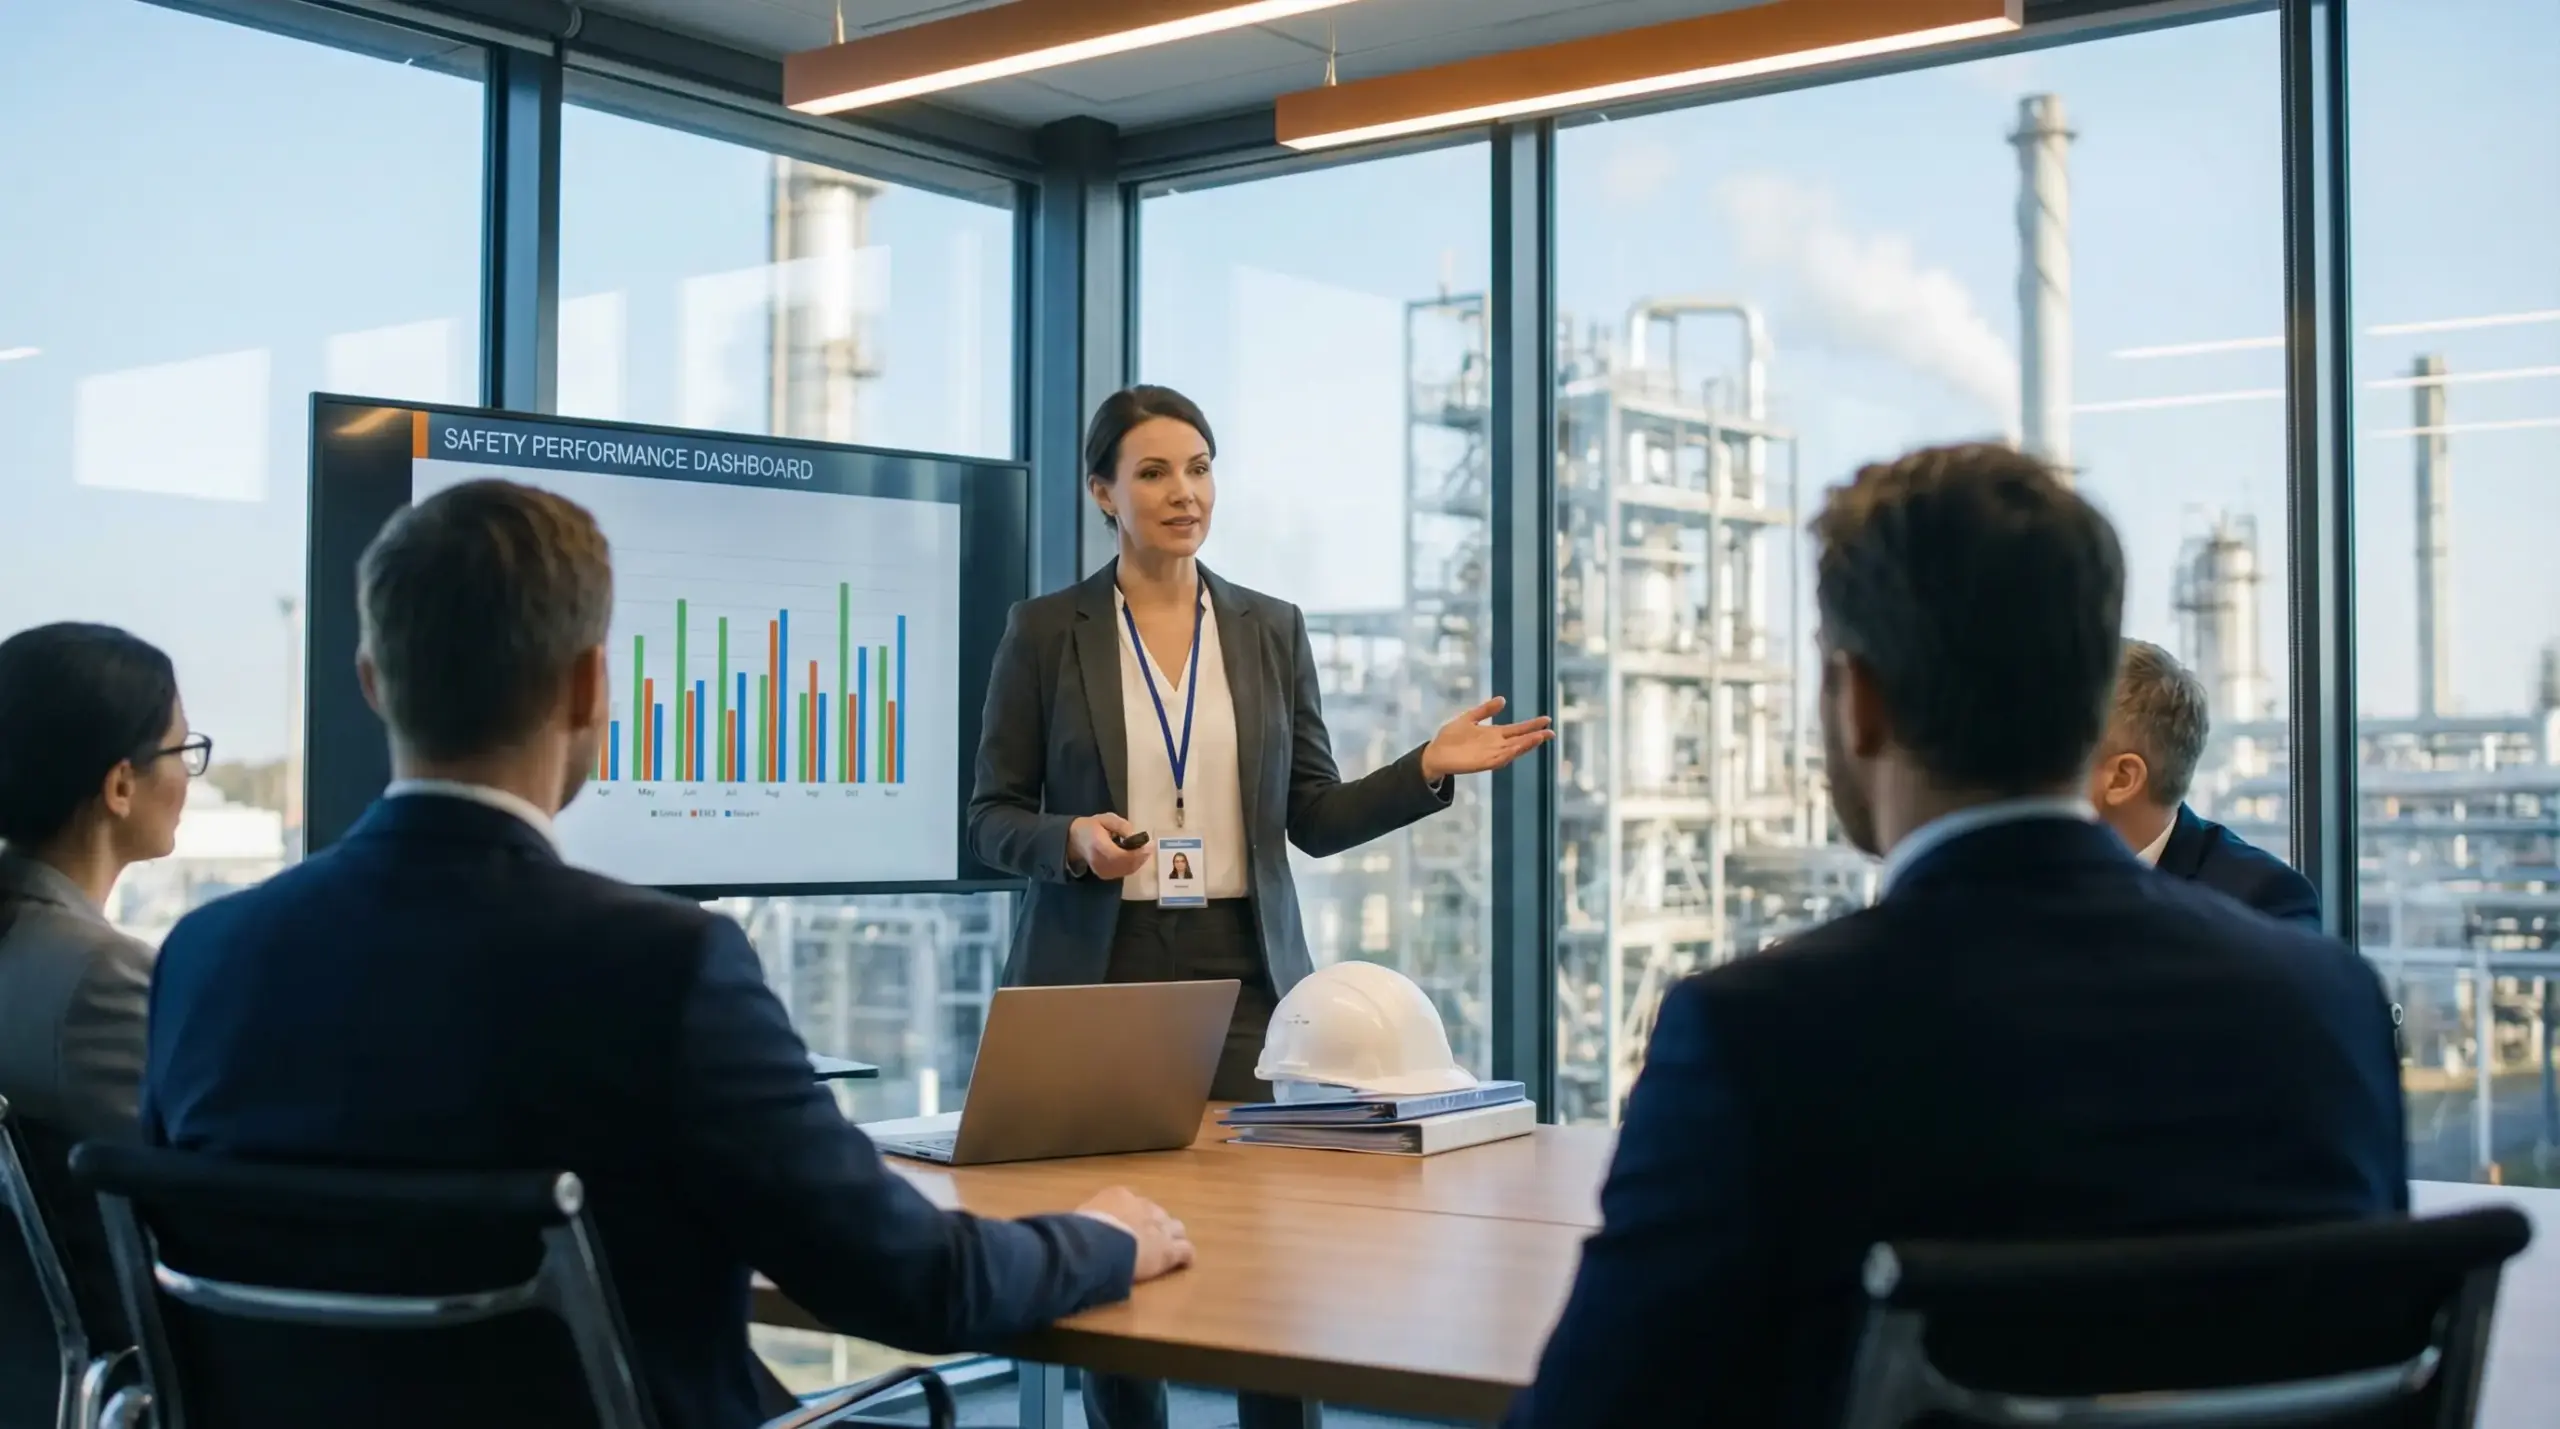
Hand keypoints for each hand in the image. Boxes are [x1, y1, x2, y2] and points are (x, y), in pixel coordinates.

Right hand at [1068, 814, 1149, 880]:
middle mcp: (1100, 862)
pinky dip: (1132, 866)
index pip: (1121, 855)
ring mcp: (1101, 871)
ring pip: (1126, 870)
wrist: (1075, 840)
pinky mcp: (1104, 875)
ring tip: (1146, 851)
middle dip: (1141, 856)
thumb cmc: (1091, 827)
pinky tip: (1137, 857)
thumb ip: (1121, 826)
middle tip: (1150, 847)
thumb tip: (1135, 835)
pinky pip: (1122, 872)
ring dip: (1139, 861)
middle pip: (1126, 865)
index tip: (1149, 844)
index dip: (1138, 852)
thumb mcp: (1106, 819)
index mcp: (1099, 846)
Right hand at [1078, 1186, 1193, 1281]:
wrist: (1099, 1244)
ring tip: (1171, 1247)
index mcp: (1121, 1195)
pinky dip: (1186, 1256)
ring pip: (1176, 1227)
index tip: (1128, 1225)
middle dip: (1155, 1224)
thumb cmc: (1083, 1230)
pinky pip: (1185, 1250)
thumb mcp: (1082, 1216)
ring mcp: (1160, 1227)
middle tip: (1149, 1238)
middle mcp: (1144, 1207)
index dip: (1134, 1215)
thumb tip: (1083, 1225)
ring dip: (1173, 1236)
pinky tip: (1185, 1263)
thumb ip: (1090, 1217)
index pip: (1134, 1202)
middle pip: (1157, 1212)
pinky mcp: (1169, 1250)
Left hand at [1419, 696, 1553, 781]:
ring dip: (1526, 745)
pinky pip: (1499, 759)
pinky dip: (1509, 754)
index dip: (1532, 725)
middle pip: (1520, 740)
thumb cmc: (1451, 737)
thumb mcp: (1470, 718)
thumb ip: (1485, 710)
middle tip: (1551, 732)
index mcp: (1494, 734)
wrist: (1435, 752)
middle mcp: (1496, 745)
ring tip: (1539, 738)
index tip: (1547, 719)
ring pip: (1513, 750)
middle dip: (1535, 736)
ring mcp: (1490, 754)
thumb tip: (1503, 699)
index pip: (1518, 730)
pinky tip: (1518, 748)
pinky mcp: (1482, 762)